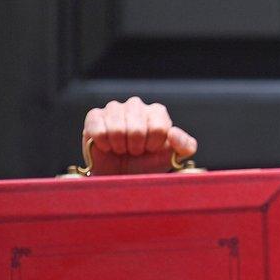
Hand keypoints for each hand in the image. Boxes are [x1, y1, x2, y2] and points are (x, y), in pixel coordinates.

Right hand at [82, 96, 197, 174]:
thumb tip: (174, 133)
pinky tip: (107, 146)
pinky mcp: (94, 116)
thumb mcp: (173, 157)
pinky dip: (103, 144)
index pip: (159, 129)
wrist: (121, 175)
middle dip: (136, 148)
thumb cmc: (148, 163)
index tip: (150, 149)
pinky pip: (98, 130)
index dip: (153, 146)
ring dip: (120, 147)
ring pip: (117, 129)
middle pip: (137, 129)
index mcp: (157, 112)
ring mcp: (114, 108)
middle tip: (134, 151)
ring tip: (121, 148)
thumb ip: (185, 146)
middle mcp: (136, 105)